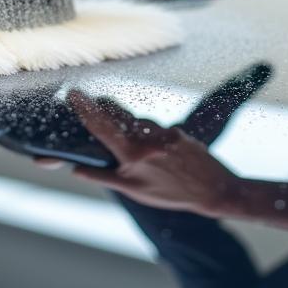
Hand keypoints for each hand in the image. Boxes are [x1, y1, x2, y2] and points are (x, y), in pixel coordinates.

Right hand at [63, 90, 242, 216]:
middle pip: (118, 115)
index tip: (74, 93)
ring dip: (130, 129)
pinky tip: (158, 154)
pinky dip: (149, 136)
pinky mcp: (177, 130)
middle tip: (95, 109)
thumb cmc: (170, 194)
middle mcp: (148, 139)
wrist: (213, 190)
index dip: (85, 108)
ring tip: (139, 152)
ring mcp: (164, 132)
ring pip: (138, 122)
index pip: (102, 126)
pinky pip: (155, 128)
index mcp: (133, 155)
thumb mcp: (133, 190)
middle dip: (105, 110)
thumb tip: (75, 170)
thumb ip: (103, 176)